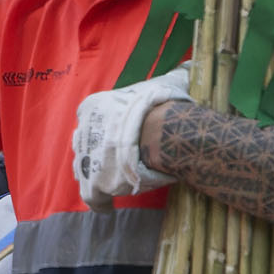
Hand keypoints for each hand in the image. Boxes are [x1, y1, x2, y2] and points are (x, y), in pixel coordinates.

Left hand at [72, 65, 192, 206]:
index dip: (105, 131)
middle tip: (114, 161)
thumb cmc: (164, 106)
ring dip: (97, 174)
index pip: (92, 120)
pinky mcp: (94, 183)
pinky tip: (107, 207)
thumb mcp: (160, 85)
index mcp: (93, 107)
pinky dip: (100, 202)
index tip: (117, 139)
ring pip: (86, 169)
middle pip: (87, 145)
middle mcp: (84, 132)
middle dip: (97, 152)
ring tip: (112, 181)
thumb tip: (189, 66)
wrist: (161, 132)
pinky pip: (92, 197)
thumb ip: (169, 79)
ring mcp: (87, 159)